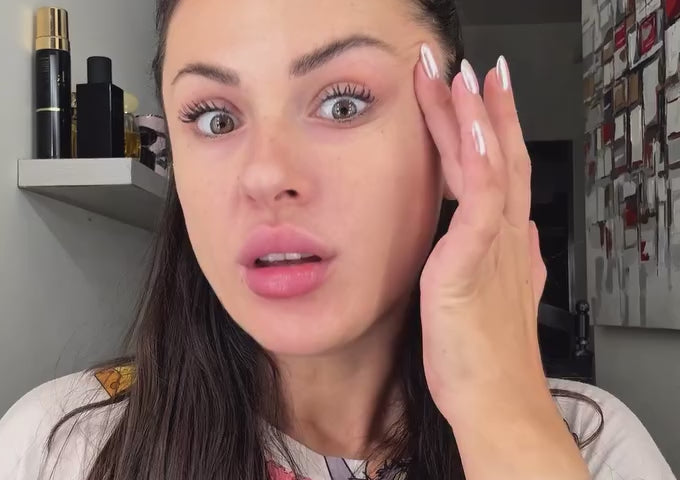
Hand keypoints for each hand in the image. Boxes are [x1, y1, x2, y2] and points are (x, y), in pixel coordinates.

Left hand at [414, 47, 588, 479]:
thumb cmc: (486, 362)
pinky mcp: (475, 260)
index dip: (492, 134)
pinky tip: (468, 121)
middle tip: (472, 69)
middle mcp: (505, 237)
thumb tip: (520, 238)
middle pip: (498, 158)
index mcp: (503, 245)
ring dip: (477, 116)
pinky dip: (479, 155)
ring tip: (464, 74)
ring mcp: (495, 245)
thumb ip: (509, 263)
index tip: (479, 100)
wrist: (496, 404)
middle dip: (484, 109)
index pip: (500, 174)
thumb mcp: (496, 302)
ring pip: (491, 165)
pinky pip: (482, 196)